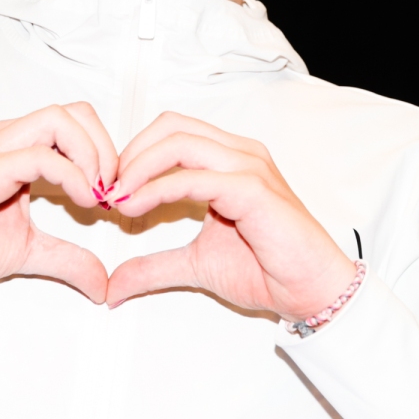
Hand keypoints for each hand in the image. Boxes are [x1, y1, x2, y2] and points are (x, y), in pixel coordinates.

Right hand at [0, 103, 119, 308]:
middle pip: (74, 111)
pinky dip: (73, 175)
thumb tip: (103, 284)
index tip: (111, 197)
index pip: (75, 122)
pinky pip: (40, 155)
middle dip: (106, 148)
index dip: (105, 153)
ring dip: (92, 156)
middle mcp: (7, 138)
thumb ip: (68, 260)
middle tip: (110, 192)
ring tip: (96, 196)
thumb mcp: (28, 252)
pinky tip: (82, 202)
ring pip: (60, 120)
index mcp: (17, 147)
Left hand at [104, 112, 355, 321]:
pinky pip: (195, 177)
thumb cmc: (267, 270)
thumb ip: (153, 267)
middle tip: (108, 189)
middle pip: (170, 126)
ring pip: (179, 142)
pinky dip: (158, 188)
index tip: (110, 189)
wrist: (310, 292)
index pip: (171, 131)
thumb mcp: (194, 265)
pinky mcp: (252, 189)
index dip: (133, 153)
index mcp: (228, 159)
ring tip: (117, 198)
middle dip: (130, 154)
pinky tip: (137, 208)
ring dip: (138, 167)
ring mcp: (248, 167)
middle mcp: (239, 154)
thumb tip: (113, 286)